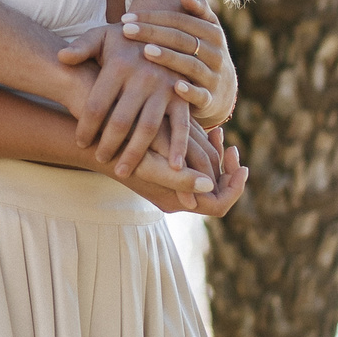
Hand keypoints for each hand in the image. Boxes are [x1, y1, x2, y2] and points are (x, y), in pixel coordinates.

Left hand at [57, 27, 187, 172]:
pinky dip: (179, 147)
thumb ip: (81, 46)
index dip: (86, 127)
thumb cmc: (125, 39)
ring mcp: (165, 88)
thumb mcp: (102, 36)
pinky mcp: (182, 97)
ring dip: (135, 153)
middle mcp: (143, 77)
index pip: (97, 105)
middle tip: (99, 159)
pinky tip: (171, 168)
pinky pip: (181, 126)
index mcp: (119, 65)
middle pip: (121, 121)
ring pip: (148, 128)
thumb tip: (62, 57)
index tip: (80, 143)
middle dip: (108, 145)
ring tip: (122, 172)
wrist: (165, 31)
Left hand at [118, 0, 237, 126]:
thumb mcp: (206, 33)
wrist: (222, 93)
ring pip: (191, 65)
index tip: (126, 17)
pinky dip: (190, 91)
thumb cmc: (202, 55)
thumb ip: (198, 12)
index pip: (180, 20)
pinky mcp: (210, 100)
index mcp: (212, 33)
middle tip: (126, 30)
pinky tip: (174, 86)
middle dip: (153, 33)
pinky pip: (201, 95)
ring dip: (169, 57)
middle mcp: (216, 53)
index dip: (153, 17)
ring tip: (146, 52)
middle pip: (183, 39)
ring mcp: (214, 77)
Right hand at [122, 123, 245, 217]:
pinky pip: (195, 162)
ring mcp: (171, 180)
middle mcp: (175, 195)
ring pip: (207, 174)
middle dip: (228, 169)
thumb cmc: (121, 150)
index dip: (234, 187)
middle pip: (215, 190)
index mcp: (174, 201)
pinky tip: (209, 131)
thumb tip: (210, 185)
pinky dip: (206, 148)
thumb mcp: (150, 165)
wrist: (98, 135)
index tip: (240, 163)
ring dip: (218, 156)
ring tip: (220, 134)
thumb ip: (180, 180)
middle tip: (232, 146)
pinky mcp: (167, 164)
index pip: (218, 205)